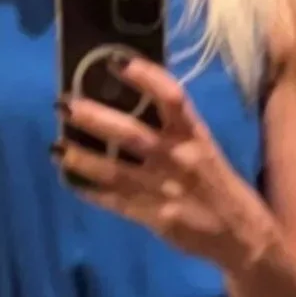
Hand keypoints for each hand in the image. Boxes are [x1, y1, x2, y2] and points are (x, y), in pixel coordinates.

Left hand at [53, 58, 276, 271]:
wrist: (241, 235)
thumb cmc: (216, 184)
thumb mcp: (203, 149)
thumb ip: (172, 130)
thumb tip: (127, 104)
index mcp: (195, 135)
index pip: (172, 97)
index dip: (145, 76)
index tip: (116, 61)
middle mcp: (179, 158)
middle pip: (131, 133)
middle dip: (93, 117)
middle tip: (63, 105)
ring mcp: (165, 190)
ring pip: (113, 171)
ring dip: (80, 158)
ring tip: (54, 147)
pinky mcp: (155, 217)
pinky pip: (114, 202)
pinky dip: (89, 191)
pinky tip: (69, 181)